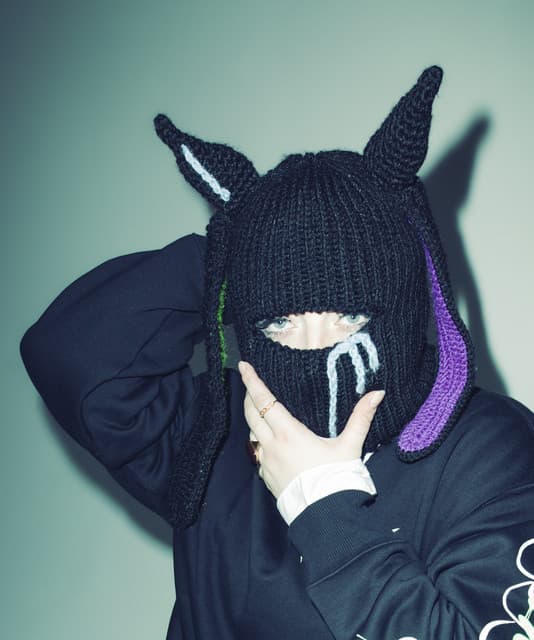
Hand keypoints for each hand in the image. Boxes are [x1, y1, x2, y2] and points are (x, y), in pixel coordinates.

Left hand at [238, 361, 383, 498]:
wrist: (327, 517)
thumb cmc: (338, 479)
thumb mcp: (350, 446)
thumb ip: (361, 417)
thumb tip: (377, 393)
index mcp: (289, 433)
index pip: (264, 400)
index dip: (252, 381)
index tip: (244, 366)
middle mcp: (272, 446)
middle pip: (251, 413)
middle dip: (249, 395)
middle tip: (250, 383)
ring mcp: (267, 463)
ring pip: (251, 433)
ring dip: (253, 418)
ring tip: (260, 409)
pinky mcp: (267, 477)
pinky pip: (257, 453)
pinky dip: (259, 441)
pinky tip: (268, 440)